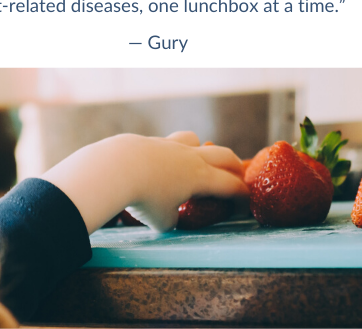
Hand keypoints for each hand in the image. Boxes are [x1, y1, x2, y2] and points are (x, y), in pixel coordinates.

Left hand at [41, 131, 248, 232]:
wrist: (116, 168)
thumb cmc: (143, 198)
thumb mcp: (162, 221)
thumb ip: (172, 219)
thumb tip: (170, 217)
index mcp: (201, 177)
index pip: (231, 185)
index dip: (242, 196)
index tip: (245, 204)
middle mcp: (191, 157)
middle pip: (224, 155)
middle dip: (234, 167)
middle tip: (237, 176)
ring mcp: (170, 145)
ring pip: (195, 140)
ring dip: (202, 150)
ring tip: (197, 161)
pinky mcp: (150, 141)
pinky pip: (169, 143)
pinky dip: (172, 153)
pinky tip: (161, 164)